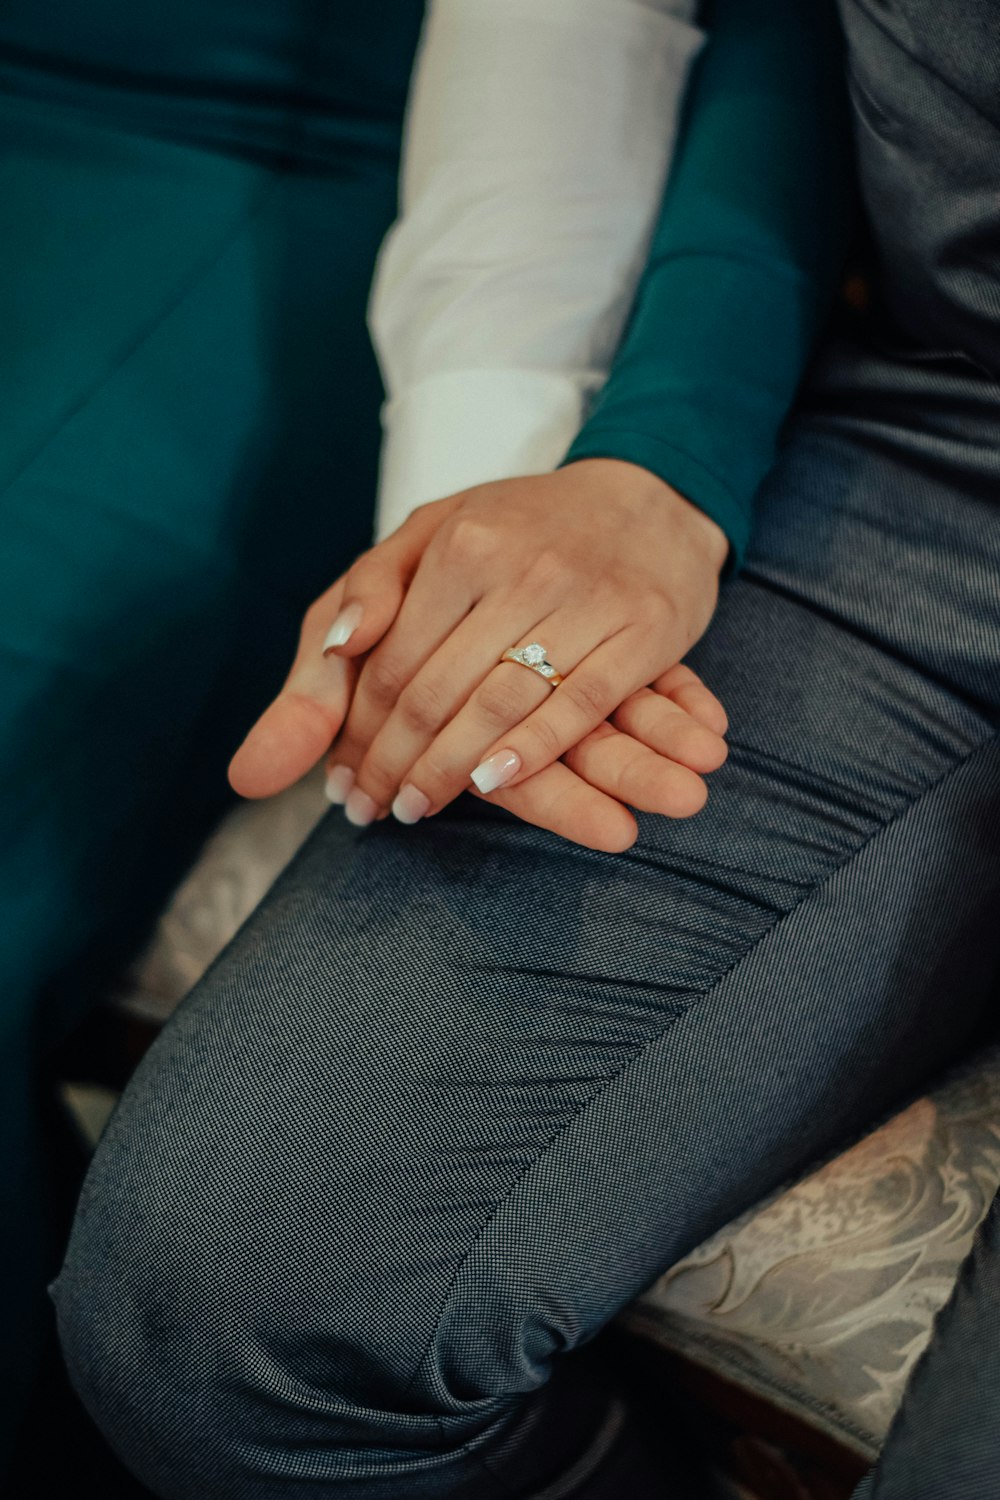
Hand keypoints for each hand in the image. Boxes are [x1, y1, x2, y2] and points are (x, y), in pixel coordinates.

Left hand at [324, 459, 727, 823]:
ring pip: (498, 706)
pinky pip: (580, 706)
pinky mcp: (645, 630)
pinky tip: (491, 785)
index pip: (392, 662)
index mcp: (461, 543)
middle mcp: (522, 569)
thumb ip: (374, 582)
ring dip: (446, 771)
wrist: (650, 501)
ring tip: (413, 808)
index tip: (341, 776)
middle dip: (391, 762)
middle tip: (367, 807)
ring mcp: (587, 600)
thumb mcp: (437, 526)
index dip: (358, 730)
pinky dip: (532, 752)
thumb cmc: (526, 527)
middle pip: (436, 692)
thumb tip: (337, 647)